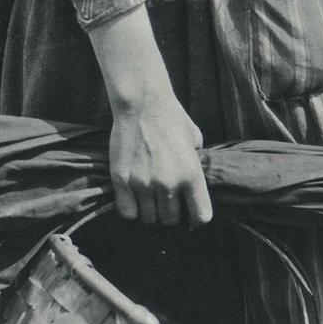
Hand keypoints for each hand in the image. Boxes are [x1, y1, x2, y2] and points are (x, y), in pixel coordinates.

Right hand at [89, 4, 212, 227]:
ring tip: (150, 198)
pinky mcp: (122, 181)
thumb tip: (195, 177)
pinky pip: (127, 212)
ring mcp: (143, 184)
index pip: (201, 217)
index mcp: (191, 175)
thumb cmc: (172, 117)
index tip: (191, 214)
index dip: (196, 218)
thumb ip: (196, 162)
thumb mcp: (195, 140)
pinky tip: (134, 199)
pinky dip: (132, 210)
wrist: (142, 103)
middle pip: (171, 220)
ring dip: (151, 212)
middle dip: (171, 214)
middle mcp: (169, 184)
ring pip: (149, 218)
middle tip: (166, 201)